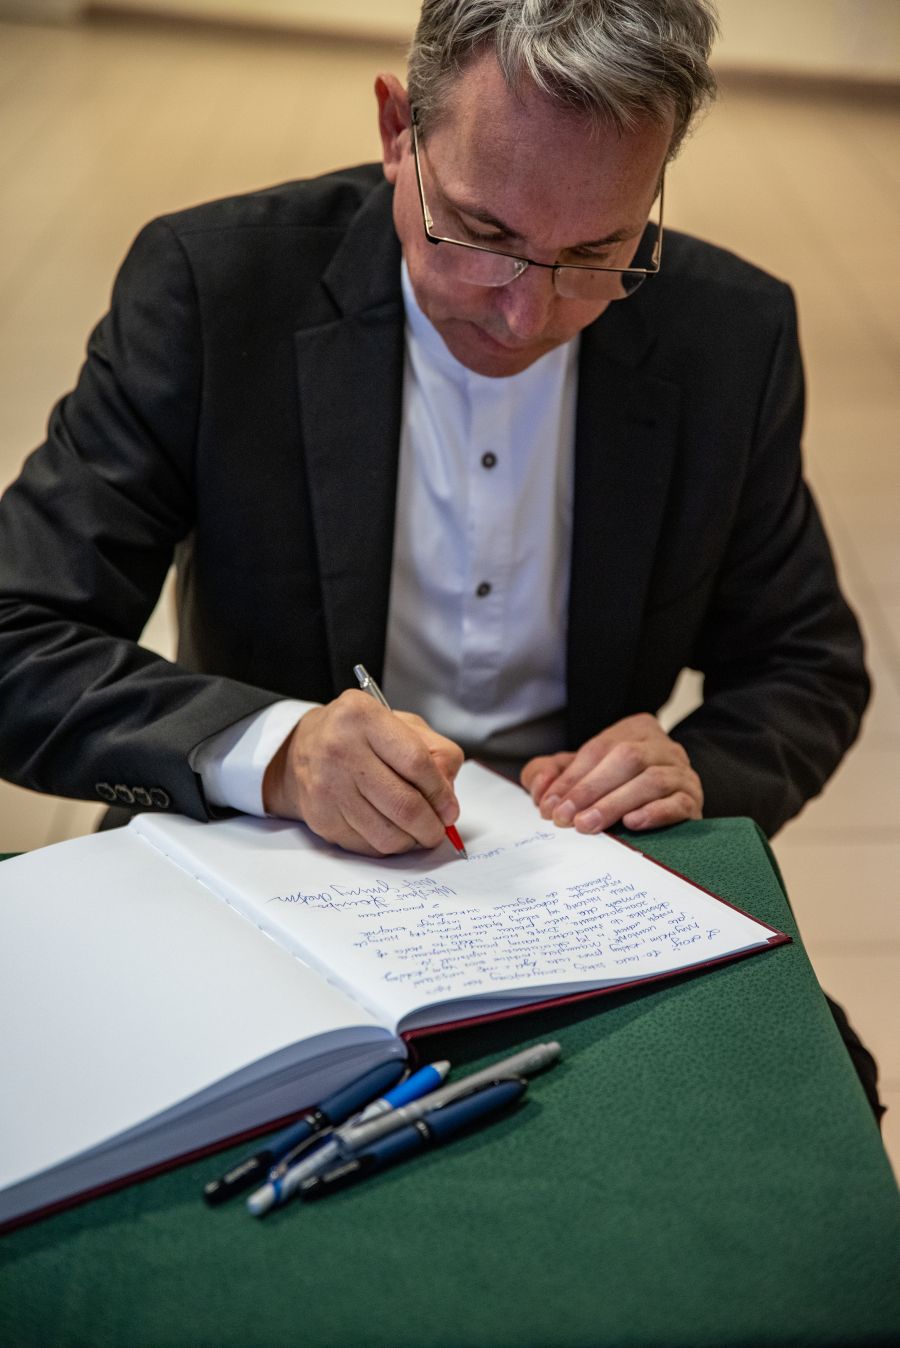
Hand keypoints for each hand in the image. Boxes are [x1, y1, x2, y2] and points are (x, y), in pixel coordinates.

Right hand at [262, 691, 463, 855]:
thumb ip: (437, 752)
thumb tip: (448, 798)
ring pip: (387, 835)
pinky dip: (387, 845)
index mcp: (363, 717)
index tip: (450, 809)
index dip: (441, 793)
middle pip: (403, 805)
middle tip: (438, 830)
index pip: (417, 763)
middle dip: (431, 827)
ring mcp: (327, 787)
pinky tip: (389, 829)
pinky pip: (368, 846)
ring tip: (415, 831)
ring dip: (411, 841)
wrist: (302, 747)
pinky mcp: (320, 817)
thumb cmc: (361, 736)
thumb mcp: (403, 724)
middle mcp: (340, 750)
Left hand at [520, 713, 702, 832]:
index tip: (549, 804)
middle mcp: (663, 746)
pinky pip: (677, 803)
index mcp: (635, 729)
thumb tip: (540, 788)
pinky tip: (631, 823)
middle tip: (566, 818)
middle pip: (626, 759)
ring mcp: (682, 772)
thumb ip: (552, 773)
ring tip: (588, 824)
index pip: (599, 749)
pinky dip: (654, 812)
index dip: (571, 777)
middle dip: (591, 790)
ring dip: (615, 804)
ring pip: (651, 780)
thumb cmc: (618, 787)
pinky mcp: (693, 800)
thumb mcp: (582, 773)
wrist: (669, 804)